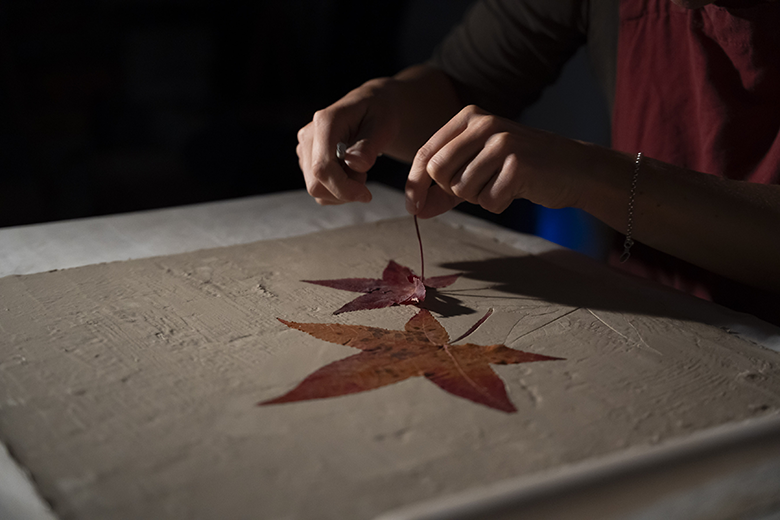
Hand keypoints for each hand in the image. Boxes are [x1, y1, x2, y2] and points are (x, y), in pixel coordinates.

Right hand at [296, 78, 400, 204]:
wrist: (372, 107)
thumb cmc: (380, 114)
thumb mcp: (384, 126)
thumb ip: (369, 147)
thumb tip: (356, 165)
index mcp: (325, 122)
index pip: (322, 168)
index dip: (343, 188)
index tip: (366, 195)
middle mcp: (308, 136)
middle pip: (315, 184)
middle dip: (344, 191)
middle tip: (365, 176)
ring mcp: (305, 149)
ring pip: (317, 190)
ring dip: (342, 191)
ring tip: (359, 170)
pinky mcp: (307, 160)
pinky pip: (319, 188)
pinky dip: (337, 190)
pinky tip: (350, 172)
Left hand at [405, 105, 594, 217]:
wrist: (573, 170)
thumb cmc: (521, 169)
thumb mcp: (478, 170)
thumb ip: (444, 189)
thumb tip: (416, 210)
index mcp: (469, 117)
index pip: (426, 153)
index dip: (414, 184)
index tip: (413, 207)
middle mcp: (484, 124)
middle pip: (438, 172)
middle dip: (452, 191)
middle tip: (478, 188)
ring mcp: (502, 142)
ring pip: (462, 188)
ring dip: (478, 197)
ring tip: (501, 185)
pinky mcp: (518, 164)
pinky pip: (488, 200)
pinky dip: (498, 204)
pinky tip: (515, 191)